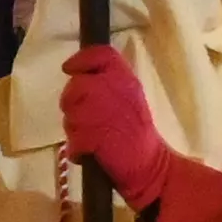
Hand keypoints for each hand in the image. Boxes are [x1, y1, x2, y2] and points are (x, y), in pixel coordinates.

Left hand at [58, 44, 168, 198]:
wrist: (151, 167)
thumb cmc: (136, 134)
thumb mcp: (128, 98)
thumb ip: (106, 84)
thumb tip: (75, 74)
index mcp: (126, 79)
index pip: (101, 54)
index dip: (81, 59)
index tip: (69, 68)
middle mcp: (115, 90)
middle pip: (75, 86)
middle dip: (71, 103)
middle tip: (82, 119)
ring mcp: (105, 113)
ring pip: (70, 115)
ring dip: (75, 130)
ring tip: (93, 139)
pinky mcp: (97, 137)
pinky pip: (73, 140)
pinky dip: (77, 150)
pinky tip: (89, 153)